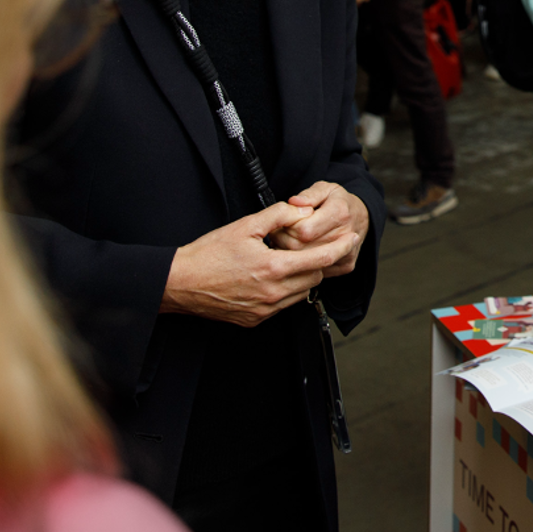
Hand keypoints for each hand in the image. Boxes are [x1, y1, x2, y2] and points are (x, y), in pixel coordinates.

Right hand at [160, 201, 359, 326]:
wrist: (180, 283)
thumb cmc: (208, 253)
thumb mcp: (244, 226)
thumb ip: (277, 215)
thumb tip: (301, 211)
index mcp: (273, 268)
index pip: (320, 259)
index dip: (340, 248)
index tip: (352, 238)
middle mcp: (273, 293)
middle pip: (315, 277)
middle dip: (321, 260)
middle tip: (319, 244)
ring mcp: (264, 310)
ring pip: (301, 294)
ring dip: (304, 276)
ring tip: (294, 259)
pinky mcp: (255, 320)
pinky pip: (283, 305)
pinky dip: (287, 290)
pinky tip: (275, 275)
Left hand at [269, 181, 369, 277]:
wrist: (361, 217)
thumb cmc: (338, 201)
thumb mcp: (325, 189)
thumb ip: (309, 194)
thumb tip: (294, 202)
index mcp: (339, 212)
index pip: (304, 229)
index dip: (288, 226)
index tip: (282, 220)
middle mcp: (345, 235)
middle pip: (302, 247)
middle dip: (284, 239)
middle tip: (278, 231)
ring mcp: (347, 253)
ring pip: (307, 262)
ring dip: (290, 252)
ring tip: (287, 239)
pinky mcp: (345, 265)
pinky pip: (316, 270)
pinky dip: (304, 262)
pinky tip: (301, 251)